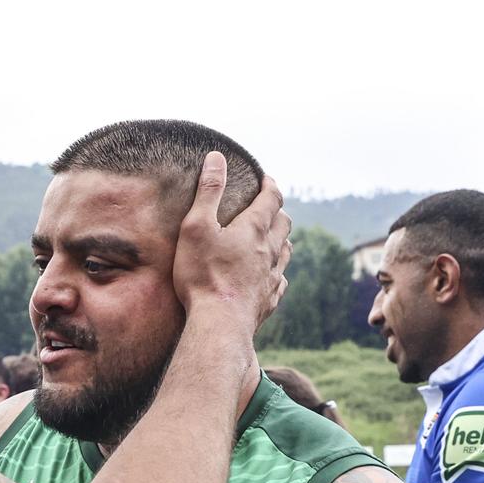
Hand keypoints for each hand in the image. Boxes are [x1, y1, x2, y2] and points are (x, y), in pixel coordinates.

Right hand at [170, 152, 291, 329]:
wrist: (219, 325)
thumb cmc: (203, 275)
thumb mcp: (196, 226)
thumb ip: (208, 191)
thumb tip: (216, 157)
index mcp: (254, 229)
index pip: (271, 198)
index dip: (270, 184)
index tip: (265, 177)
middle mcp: (270, 251)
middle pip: (284, 223)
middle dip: (278, 210)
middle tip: (268, 205)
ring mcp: (272, 277)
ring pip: (286, 251)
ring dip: (282, 239)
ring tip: (274, 236)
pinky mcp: (269, 300)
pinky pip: (281, 281)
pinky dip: (278, 271)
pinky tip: (271, 275)